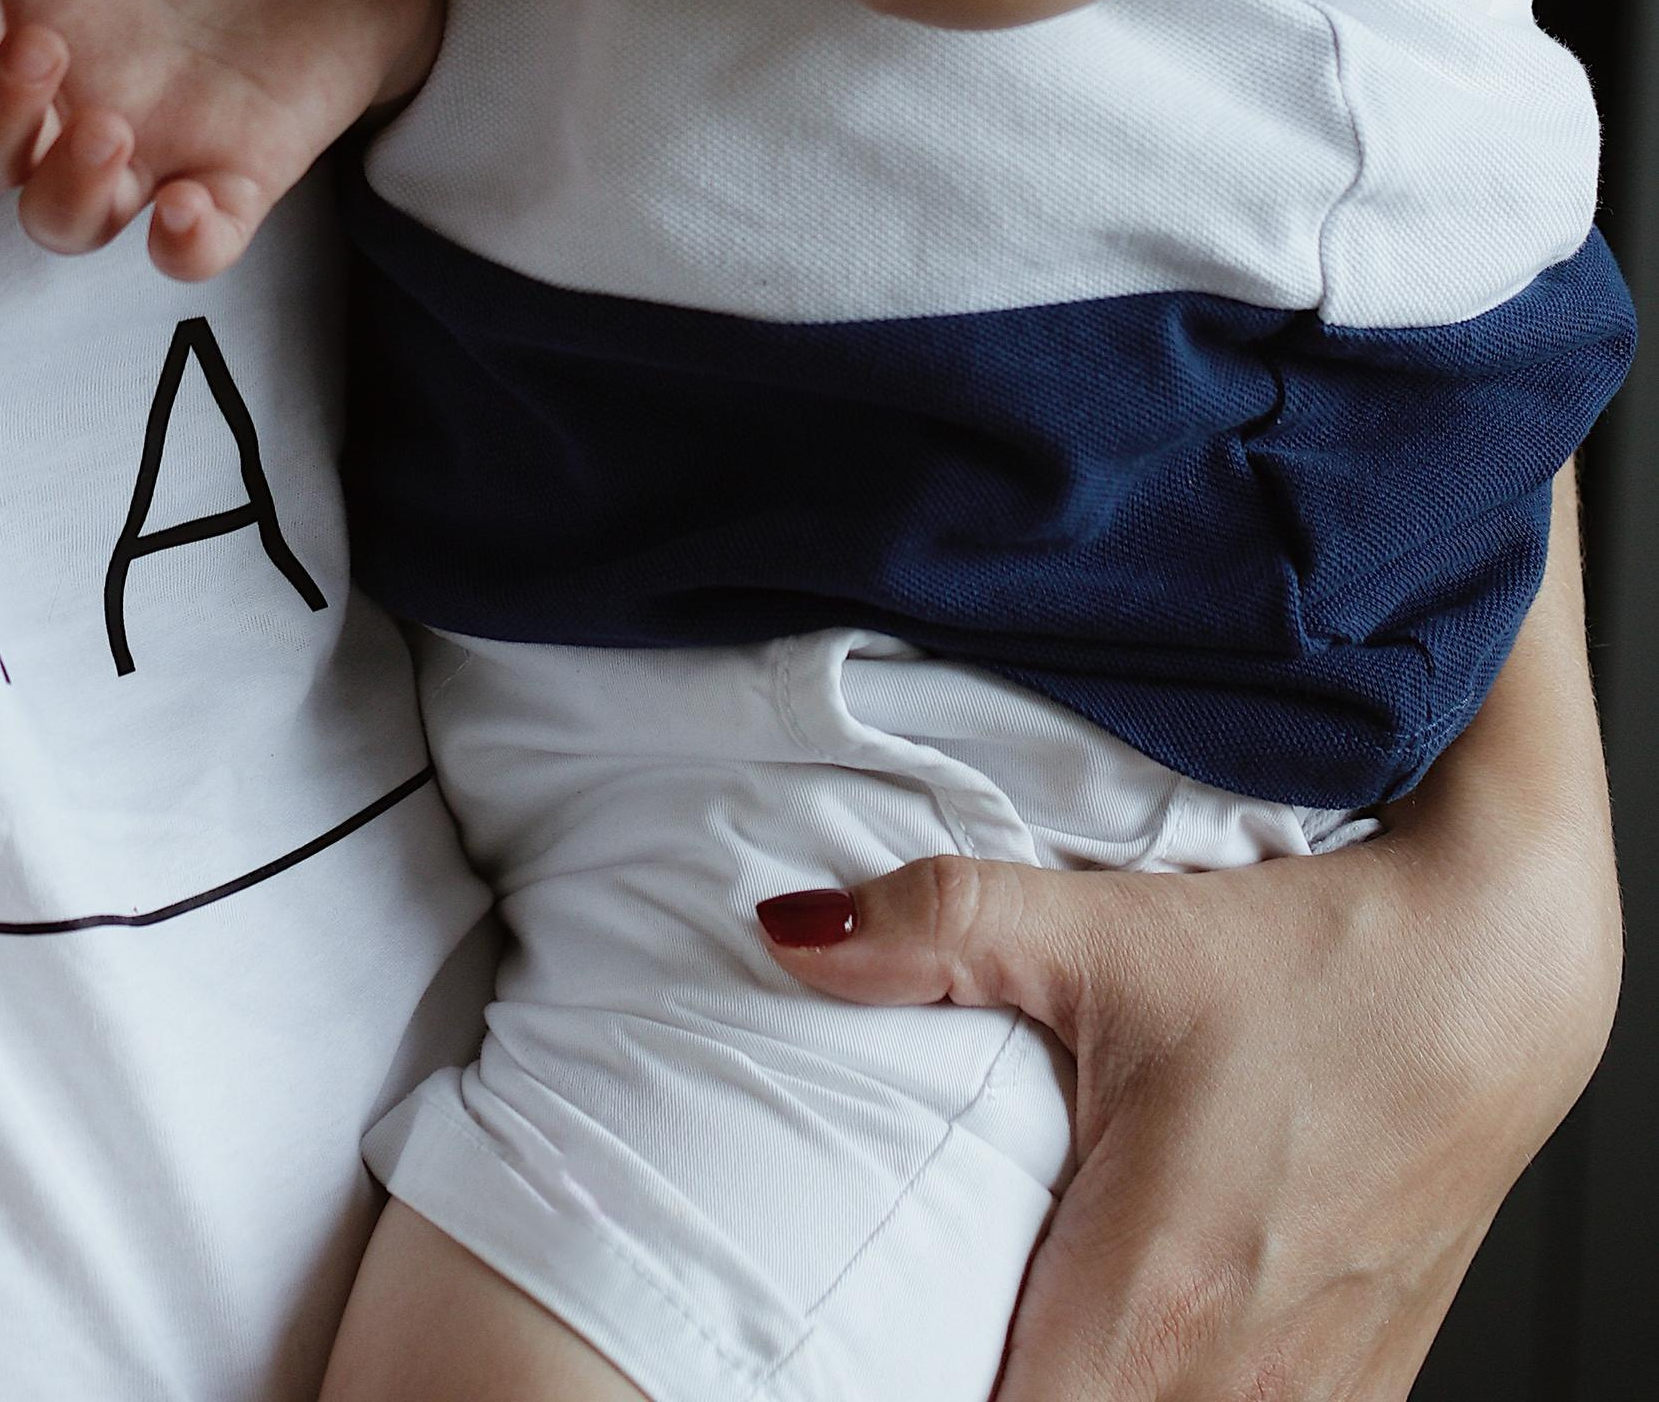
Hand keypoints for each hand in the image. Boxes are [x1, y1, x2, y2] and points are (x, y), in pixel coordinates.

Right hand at [0, 0, 444, 275]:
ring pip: (64, 218)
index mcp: (32, 9)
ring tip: (110, 133)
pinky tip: (189, 210)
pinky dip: (184, 248)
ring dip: (68, 193)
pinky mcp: (236, 176)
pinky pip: (196, 247)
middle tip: (43, 54)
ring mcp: (152, 145)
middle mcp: (76, 92)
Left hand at [755, 497, 1617, 1396]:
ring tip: (1023, 1331)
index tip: (869, 1355)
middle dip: (986, 1391)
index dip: (920, 1395)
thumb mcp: (1112, 933)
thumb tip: (789, 934)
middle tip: (926, 1334)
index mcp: (1149, 1302)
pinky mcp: (1359, 1390)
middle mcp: (1233, 1387)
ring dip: (1081, 1392)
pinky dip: (1163, 1398)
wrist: (1498, 970)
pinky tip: (1134, 1341)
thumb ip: (938, 933)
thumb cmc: (1320, 961)